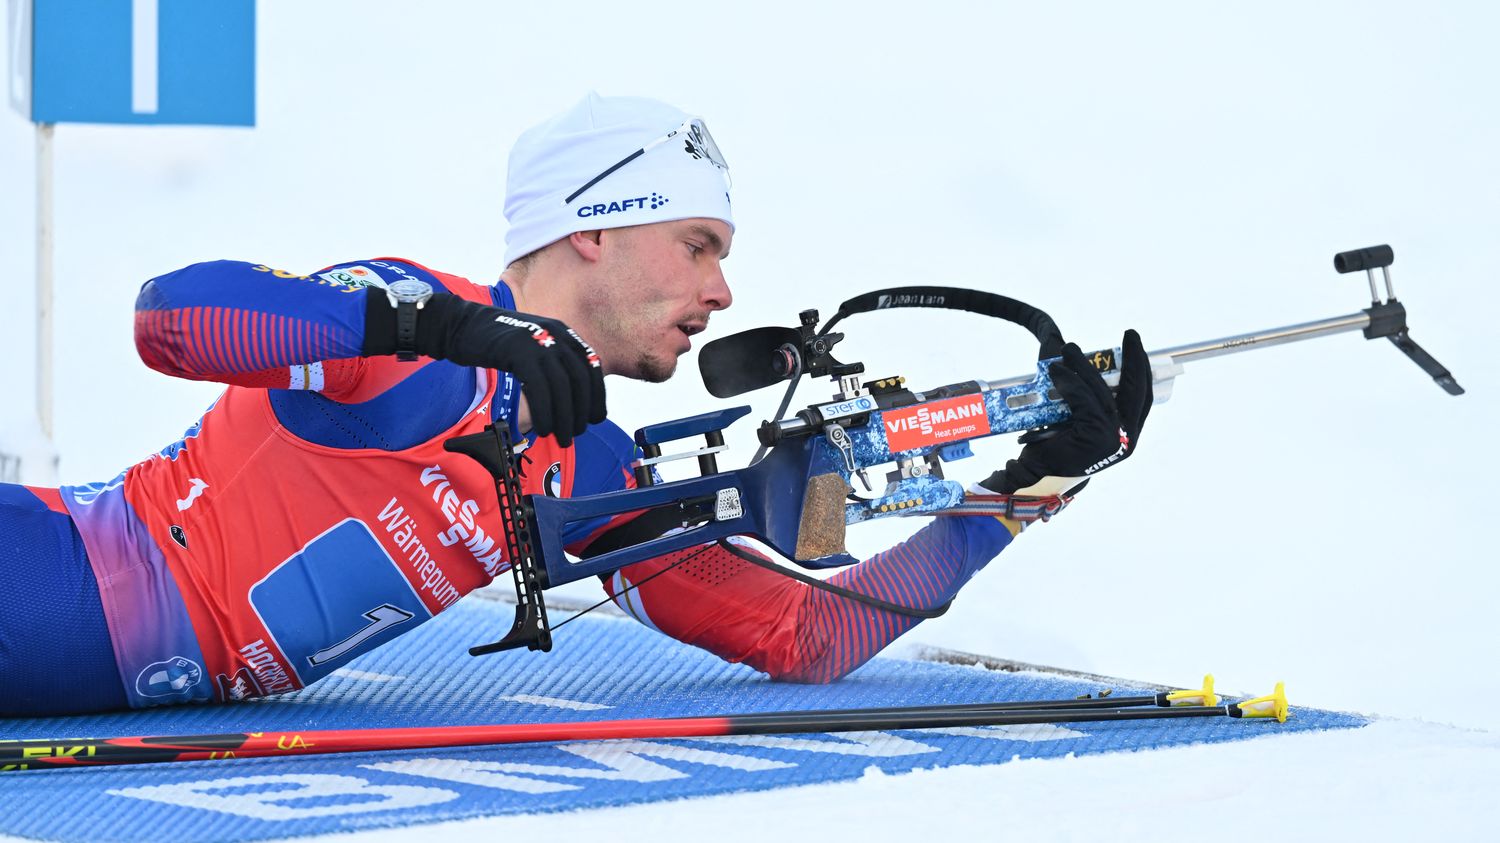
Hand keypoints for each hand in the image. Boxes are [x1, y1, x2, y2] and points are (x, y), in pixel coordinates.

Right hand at [417, 295, 605, 446]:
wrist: (461, 325)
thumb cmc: (497, 344)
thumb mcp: (532, 346)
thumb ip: (552, 364)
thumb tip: (570, 400)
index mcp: (563, 332)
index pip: (592, 366)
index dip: (597, 395)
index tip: (596, 418)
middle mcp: (556, 333)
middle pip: (580, 379)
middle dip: (582, 411)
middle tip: (575, 433)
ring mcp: (537, 340)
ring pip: (562, 386)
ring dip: (564, 417)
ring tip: (560, 437)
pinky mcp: (518, 350)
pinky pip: (539, 387)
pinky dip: (545, 411)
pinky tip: (542, 427)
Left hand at [981, 330, 1151, 494]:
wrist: (1038, 477)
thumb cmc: (1058, 450)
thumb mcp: (1080, 422)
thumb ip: (1090, 401)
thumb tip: (1083, 364)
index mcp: (1128, 434)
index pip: (1142, 397)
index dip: (1143, 369)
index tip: (1137, 346)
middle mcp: (1127, 437)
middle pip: (1134, 389)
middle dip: (1134, 358)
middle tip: (1130, 334)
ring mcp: (1113, 437)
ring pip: (1101, 391)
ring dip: (1085, 366)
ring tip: (1070, 350)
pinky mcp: (1095, 434)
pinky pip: (1082, 399)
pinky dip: (1069, 381)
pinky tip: (1056, 370)